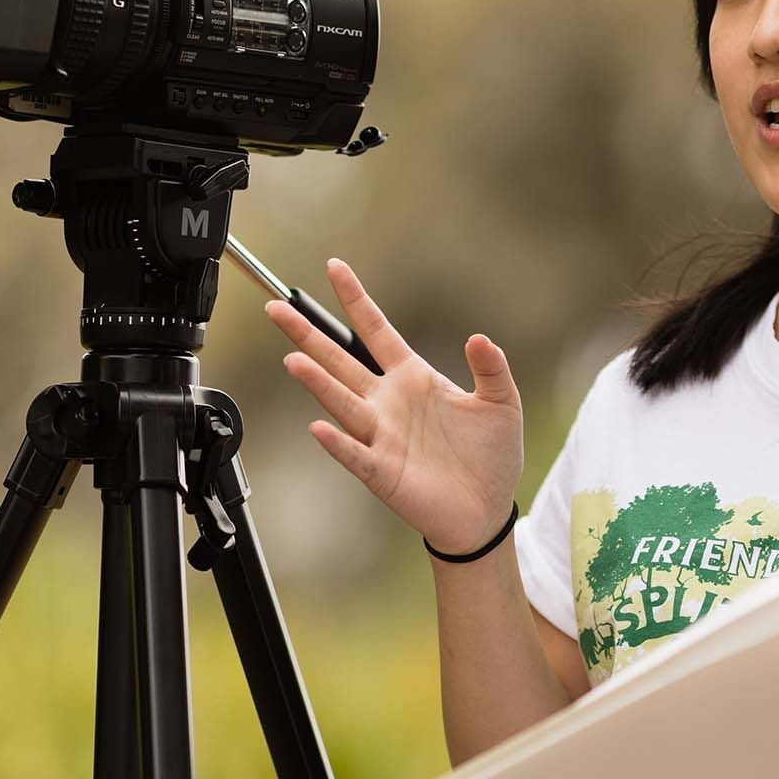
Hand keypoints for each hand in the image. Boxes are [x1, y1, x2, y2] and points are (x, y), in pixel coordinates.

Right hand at [264, 258, 524, 555]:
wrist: (486, 510)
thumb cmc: (490, 456)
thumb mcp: (501, 403)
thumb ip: (492, 368)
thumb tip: (480, 338)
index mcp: (413, 378)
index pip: (377, 331)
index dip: (356, 299)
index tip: (335, 268)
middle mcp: (388, 403)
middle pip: (341, 361)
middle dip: (309, 335)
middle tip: (277, 308)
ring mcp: (381, 437)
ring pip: (342, 403)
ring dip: (318, 383)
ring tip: (293, 359)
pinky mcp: (383, 472)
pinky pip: (356, 454)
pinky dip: (338, 443)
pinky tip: (320, 428)